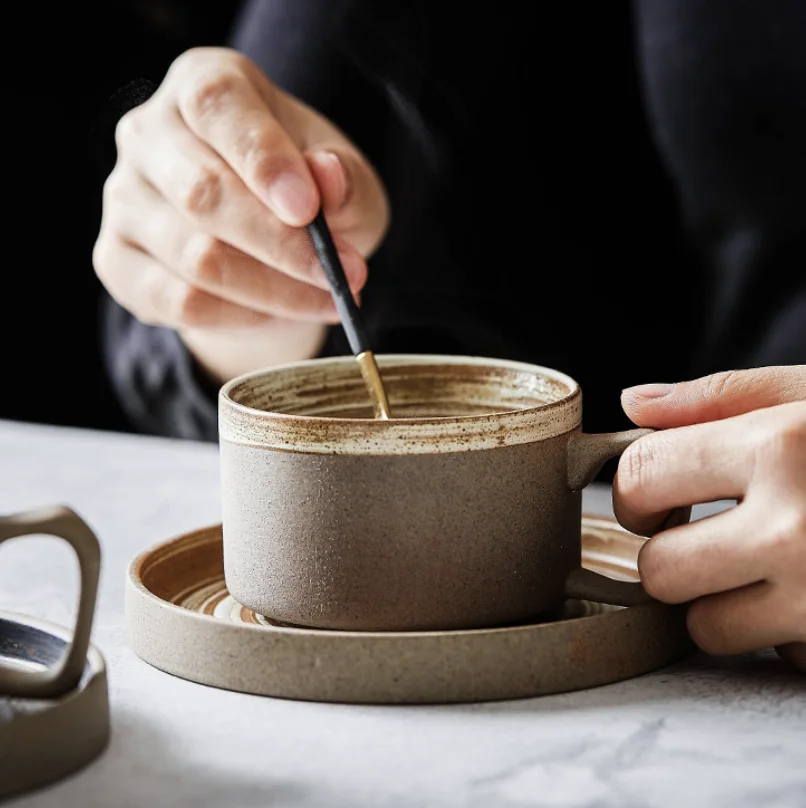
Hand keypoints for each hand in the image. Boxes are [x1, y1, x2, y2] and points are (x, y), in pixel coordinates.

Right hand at [93, 47, 389, 381]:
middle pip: (204, 194)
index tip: (307, 209)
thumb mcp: (344, 177)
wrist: (267, 247)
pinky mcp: (117, 260)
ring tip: (332, 301)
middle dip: (283, 246)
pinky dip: (243, 317)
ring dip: (276, 291)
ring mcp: (124, 199)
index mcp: (202, 84)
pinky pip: (182, 303)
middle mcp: (148, 133)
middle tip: (345, 277)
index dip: (263, 159)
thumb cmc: (307, 195)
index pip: (217, 106)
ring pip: (197, 259)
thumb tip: (329, 177)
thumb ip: (343, 176)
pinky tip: (282, 313)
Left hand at [614, 366, 805, 671]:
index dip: (635, 490)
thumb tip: (633, 404)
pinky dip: (784, 632)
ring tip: (767, 568)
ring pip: (705, 628)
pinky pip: (775, 656)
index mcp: (778, 449)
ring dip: (723, 603)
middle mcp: (796, 530)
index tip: (652, 498)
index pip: (641, 476)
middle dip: (673, 554)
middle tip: (711, 535)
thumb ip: (722, 398)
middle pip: (659, 570)